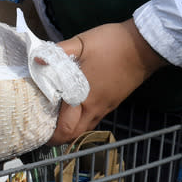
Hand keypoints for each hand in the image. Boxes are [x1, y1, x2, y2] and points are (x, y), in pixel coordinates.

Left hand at [48, 19, 168, 144]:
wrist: (146, 44)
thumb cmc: (112, 43)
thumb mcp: (81, 43)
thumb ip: (57, 52)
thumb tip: (35, 59)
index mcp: (83, 97)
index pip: (65, 129)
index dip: (50, 135)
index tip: (36, 130)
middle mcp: (94, 108)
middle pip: (74, 135)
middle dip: (58, 137)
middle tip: (43, 128)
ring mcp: (105, 107)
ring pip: (85, 130)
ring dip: (69, 130)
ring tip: (54, 121)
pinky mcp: (112, 103)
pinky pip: (93, 121)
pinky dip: (80, 123)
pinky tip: (71, 111)